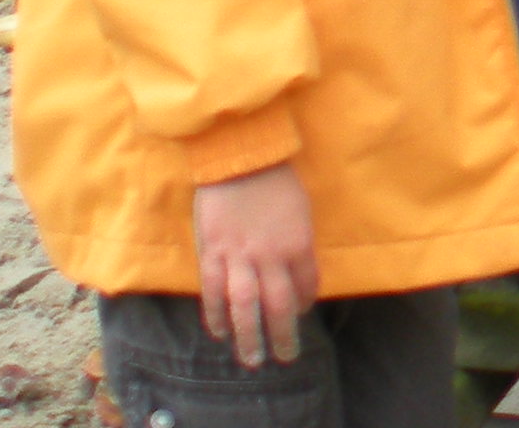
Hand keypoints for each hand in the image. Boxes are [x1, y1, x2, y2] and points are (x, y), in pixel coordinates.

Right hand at [193, 162, 318, 366]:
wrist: (240, 159)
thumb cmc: (277, 180)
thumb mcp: (301, 210)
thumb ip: (299, 243)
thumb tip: (298, 270)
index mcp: (299, 244)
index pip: (306, 286)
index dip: (304, 303)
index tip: (300, 313)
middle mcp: (271, 257)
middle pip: (278, 307)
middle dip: (283, 336)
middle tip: (285, 357)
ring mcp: (239, 258)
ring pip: (245, 308)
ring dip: (249, 338)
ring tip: (252, 360)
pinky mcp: (212, 254)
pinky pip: (214, 293)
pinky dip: (217, 316)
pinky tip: (221, 332)